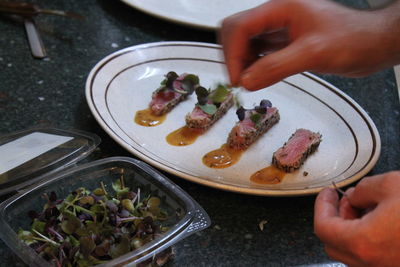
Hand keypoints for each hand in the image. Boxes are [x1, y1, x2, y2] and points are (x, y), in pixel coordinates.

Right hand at [220, 0, 399, 89]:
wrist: (373, 44)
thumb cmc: (353, 40)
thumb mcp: (314, 53)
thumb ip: (277, 67)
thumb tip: (246, 81)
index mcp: (280, 8)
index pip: (240, 27)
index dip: (233, 53)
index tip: (237, 79)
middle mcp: (275, 17)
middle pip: (235, 31)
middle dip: (232, 55)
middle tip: (239, 80)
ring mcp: (278, 30)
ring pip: (244, 43)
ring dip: (241, 62)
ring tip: (248, 81)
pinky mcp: (283, 44)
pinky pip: (258, 53)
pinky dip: (253, 66)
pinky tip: (259, 78)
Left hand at [314, 171, 399, 266]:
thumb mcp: (392, 186)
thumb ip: (363, 189)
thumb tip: (355, 195)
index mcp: (363, 243)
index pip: (322, 226)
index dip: (321, 205)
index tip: (327, 194)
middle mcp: (371, 263)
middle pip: (333, 242)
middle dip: (335, 217)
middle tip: (346, 200)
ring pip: (351, 251)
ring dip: (351, 228)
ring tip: (368, 207)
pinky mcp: (395, 266)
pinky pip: (370, 256)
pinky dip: (368, 238)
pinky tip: (382, 220)